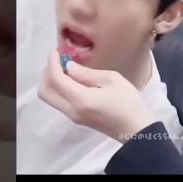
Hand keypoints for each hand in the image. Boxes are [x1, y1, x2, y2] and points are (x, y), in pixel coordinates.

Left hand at [38, 49, 157, 140]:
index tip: (56, 51)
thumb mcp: (113, 80)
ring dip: (52, 81)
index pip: (56, 79)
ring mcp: (73, 117)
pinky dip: (59, 89)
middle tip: (58, 60)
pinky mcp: (77, 119)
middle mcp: (71, 110)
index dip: (52, 63)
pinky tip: (72, 79)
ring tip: (65, 68)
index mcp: (81, 99)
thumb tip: (68, 67)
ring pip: (50, 98)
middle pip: (45, 91)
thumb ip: (87, 73)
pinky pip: (59, 102)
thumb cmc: (129, 103)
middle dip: (47, 73)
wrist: (137, 130)